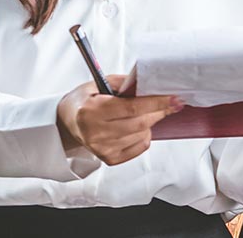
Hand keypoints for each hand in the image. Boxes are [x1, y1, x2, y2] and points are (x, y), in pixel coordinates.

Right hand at [56, 74, 182, 165]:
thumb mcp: (100, 83)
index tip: (174, 99)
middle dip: (159, 111)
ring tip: (141, 113)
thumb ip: (125, 83)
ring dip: (150, 122)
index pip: (132, 108)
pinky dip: (144, 135)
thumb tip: (149, 83)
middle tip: (169, 103)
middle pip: (140, 123)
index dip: (156, 103)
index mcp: (92, 110)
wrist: (68, 122)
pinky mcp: (109, 159)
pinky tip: (134, 127)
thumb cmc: (85, 100)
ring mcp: (102, 148)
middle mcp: (96, 132)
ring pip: (142, 134)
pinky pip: (139, 147)